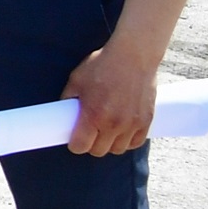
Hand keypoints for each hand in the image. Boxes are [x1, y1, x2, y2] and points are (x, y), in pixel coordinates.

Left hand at [63, 41, 160, 156]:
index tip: (74, 139)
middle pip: (99, 151)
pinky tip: (121, 133)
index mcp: (93, 115)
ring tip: (105, 132)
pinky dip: (128, 141)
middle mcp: (114, 124)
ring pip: (118, 149)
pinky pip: (136, 142)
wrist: (133, 57)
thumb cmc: (102, 66)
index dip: (75, 144)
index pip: (81, 146)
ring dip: (110, 144)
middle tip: (89, 134)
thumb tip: (61, 113)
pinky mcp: (146, 121)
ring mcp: (132, 124)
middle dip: (91, 145)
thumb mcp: (76, 80)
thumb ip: (68, 99)